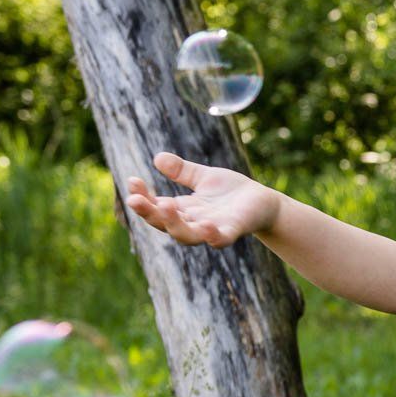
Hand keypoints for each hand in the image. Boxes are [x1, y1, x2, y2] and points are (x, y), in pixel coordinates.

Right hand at [125, 152, 279, 247]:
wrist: (263, 202)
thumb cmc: (231, 192)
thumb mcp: (203, 177)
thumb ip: (182, 171)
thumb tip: (158, 157)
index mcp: (183, 210)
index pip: (155, 207)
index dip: (142, 197)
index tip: (132, 180)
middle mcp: (193, 222)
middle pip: (164, 223)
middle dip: (148, 212)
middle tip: (134, 200)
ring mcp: (212, 229)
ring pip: (186, 235)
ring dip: (173, 223)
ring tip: (164, 205)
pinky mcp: (232, 232)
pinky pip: (219, 239)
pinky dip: (211, 236)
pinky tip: (205, 225)